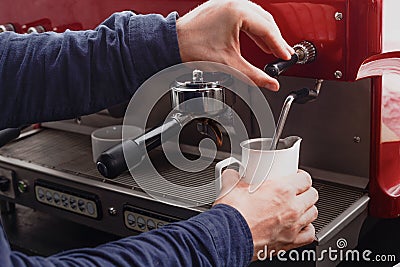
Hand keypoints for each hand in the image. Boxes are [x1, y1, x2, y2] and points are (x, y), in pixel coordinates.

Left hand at [176, 0, 293, 90]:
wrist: (172, 43)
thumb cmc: (193, 47)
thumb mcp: (228, 65)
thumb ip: (254, 76)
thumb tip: (271, 83)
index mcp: (237, 11)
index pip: (268, 29)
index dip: (280, 45)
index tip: (286, 57)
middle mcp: (234, 2)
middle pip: (265, 21)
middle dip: (275, 39)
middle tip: (283, 54)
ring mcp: (227, 2)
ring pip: (256, 17)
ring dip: (265, 34)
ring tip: (272, 49)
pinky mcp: (221, 7)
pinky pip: (244, 16)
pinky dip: (252, 29)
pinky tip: (256, 40)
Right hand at [214, 169, 317, 260]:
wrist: (229, 236)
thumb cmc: (233, 214)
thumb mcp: (232, 187)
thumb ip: (235, 177)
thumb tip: (232, 174)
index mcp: (282, 190)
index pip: (304, 179)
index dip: (301, 177)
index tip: (295, 177)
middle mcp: (292, 207)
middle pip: (312, 195)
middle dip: (305, 192)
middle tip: (295, 191)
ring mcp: (293, 226)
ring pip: (313, 213)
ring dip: (306, 209)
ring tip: (298, 207)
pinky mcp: (290, 241)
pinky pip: (309, 234)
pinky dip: (306, 228)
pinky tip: (300, 226)